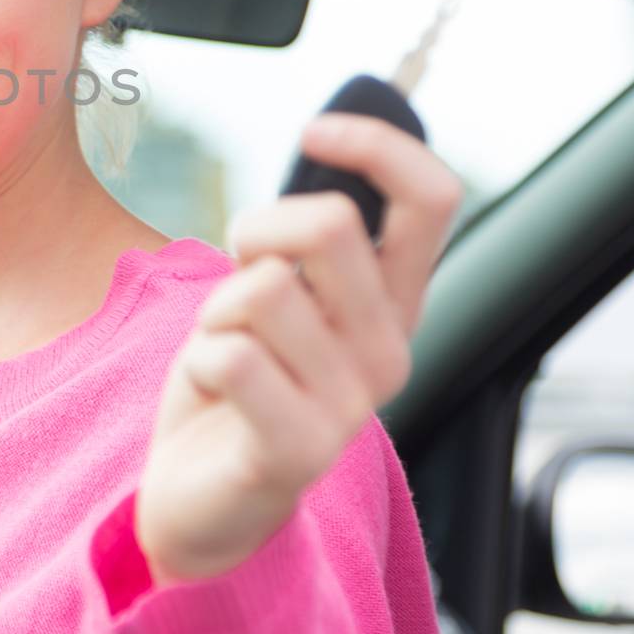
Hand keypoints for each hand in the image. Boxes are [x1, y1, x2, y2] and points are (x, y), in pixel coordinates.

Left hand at [133, 113, 464, 585]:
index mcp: (393, 307)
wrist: (204, 502)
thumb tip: (325, 145)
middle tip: (238, 275)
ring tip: (227, 354)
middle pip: (329, 224)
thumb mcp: (277, 294)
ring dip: (218, 310)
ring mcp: (350, 407)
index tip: (318, 131)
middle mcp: (390, 353)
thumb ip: (303, 242)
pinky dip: (199, 360)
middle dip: (258, 229)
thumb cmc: (238, 381)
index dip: (379, 146)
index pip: (434, 200)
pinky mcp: (297, 451)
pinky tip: (215, 396)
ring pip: (263, 287)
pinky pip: (229, 355)